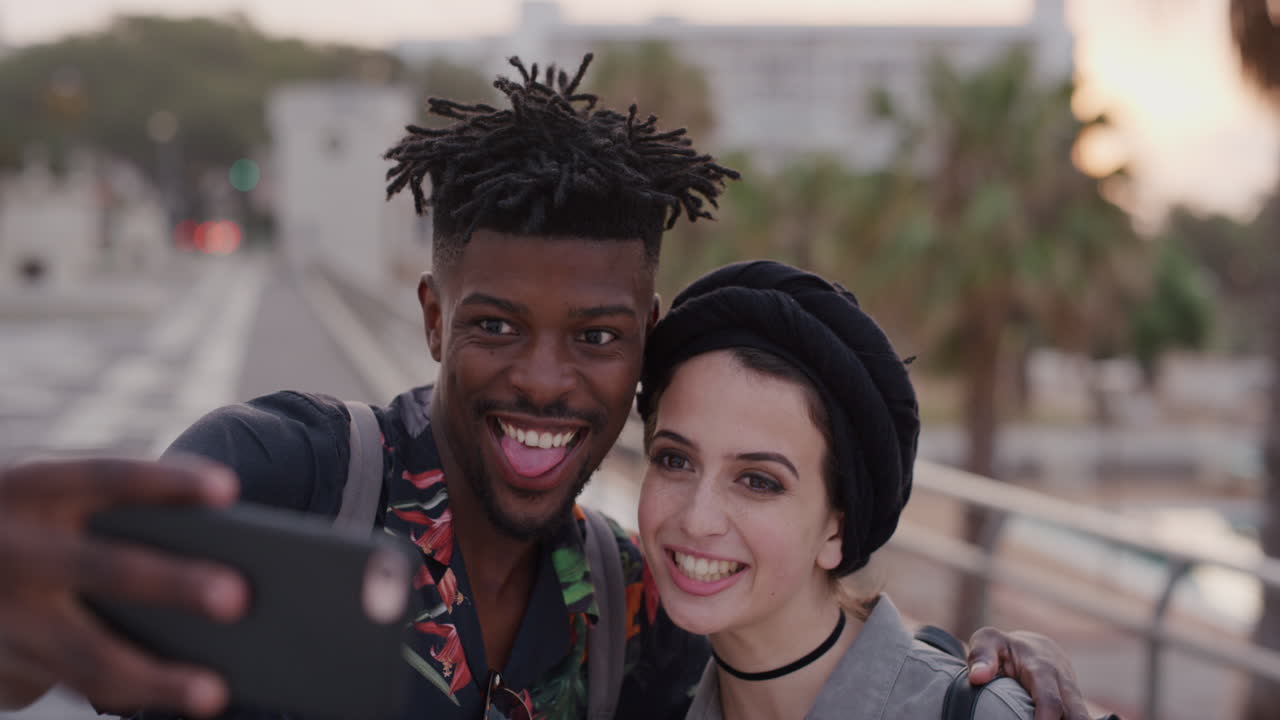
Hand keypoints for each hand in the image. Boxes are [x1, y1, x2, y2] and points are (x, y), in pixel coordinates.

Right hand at [0, 457, 247, 716]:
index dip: (166, 481)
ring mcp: (6, 615)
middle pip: (104, 567)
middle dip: (172, 584)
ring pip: (87, 654)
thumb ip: (116, 508)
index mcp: (32, 489)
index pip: (105, 476)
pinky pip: (79, 684)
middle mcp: (13, 549)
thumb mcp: (51, 498)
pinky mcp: (5, 664)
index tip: (230, 488)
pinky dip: (136, 693)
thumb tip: (219, 536)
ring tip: (215, 693)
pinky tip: (188, 697)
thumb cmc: (33, 521)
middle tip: (239, 599)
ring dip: (155, 679)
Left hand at [966, 626, 1090, 719]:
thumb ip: (981, 656)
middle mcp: (1064, 684)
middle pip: (1076, 716)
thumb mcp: (989, 641)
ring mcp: (1074, 696)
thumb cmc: (1006, 647)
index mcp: (1042, 669)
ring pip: (1081, 718)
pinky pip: (1078, 719)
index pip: (1050, 701)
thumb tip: (978, 677)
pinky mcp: (1076, 706)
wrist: (1036, 646)